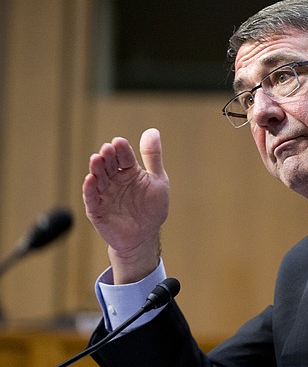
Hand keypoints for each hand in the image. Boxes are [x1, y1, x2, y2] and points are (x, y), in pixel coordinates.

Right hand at [83, 128, 169, 282]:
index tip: (119, 142)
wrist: (144, 236)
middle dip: (107, 157)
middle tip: (107, 149)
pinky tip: (90, 180)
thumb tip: (152, 131)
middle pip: (109, 165)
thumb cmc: (152, 207)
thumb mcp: (158, 180)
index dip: (122, 149)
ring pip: (98, 179)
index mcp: (129, 171)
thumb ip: (153, 157)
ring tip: (96, 159)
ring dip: (96, 169)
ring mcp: (105, 194)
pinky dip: (90, 189)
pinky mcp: (97, 210)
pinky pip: (92, 199)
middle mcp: (114, 180)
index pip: (124, 157)